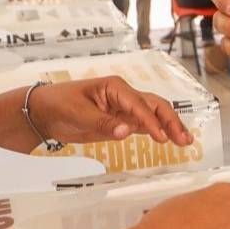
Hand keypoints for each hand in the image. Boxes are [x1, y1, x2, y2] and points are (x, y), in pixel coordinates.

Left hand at [29, 77, 192, 145]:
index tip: (161, 138)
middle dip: (170, 121)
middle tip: (184, 139)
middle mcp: (123, 96)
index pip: (139, 105)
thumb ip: (103, 123)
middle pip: (154, 106)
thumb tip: (126, 132)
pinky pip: (143, 125)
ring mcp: (123, 109)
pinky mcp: (120, 122)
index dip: (151, 122)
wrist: (44, 112)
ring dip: (168, 127)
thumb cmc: (59, 104)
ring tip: (185, 141)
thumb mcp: (79, 114)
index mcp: (115, 87)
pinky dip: (157, 132)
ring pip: (153, 116)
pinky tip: (170, 140)